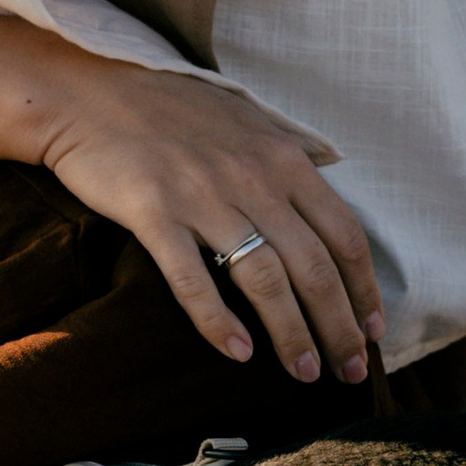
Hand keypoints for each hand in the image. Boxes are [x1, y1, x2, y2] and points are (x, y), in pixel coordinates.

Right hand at [33, 60, 383, 387]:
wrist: (92, 93)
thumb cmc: (173, 109)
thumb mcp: (247, 119)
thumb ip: (289, 154)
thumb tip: (330, 182)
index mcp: (283, 160)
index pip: (344, 235)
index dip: (364, 290)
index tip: (373, 331)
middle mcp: (252, 178)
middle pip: (313, 266)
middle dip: (338, 327)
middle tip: (350, 371)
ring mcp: (203, 195)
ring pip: (264, 279)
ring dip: (291, 334)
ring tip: (303, 372)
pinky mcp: (153, 211)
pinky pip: (193, 279)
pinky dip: (218, 321)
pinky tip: (238, 352)